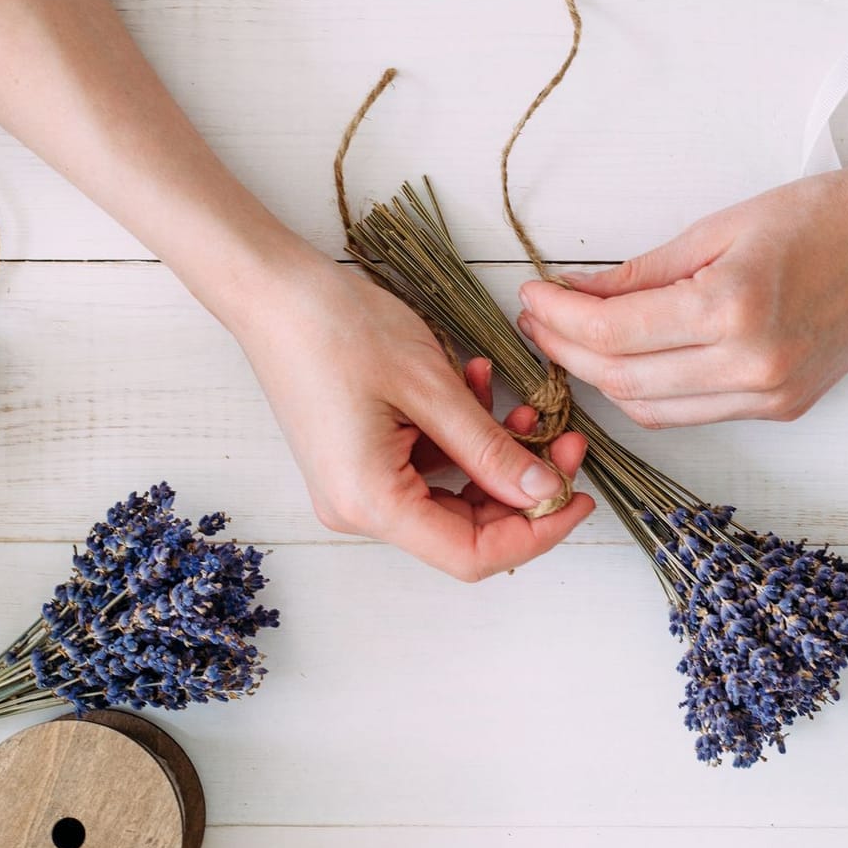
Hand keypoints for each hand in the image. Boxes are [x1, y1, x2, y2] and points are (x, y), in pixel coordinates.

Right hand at [232, 250, 593, 580]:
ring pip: (452, 495)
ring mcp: (356, 486)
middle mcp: (359, 508)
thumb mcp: (431, 387)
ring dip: (495, 455)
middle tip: (567, 442)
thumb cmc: (336, 329)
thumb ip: (490, 449)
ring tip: (523, 403)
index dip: (534, 534)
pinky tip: (476, 385)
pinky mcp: (360, 460)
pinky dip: (461, 436)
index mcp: (371, 502)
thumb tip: (543, 492)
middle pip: (464, 530)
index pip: (470, 555)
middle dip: (523, 488)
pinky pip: (427, 466)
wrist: (271, 291)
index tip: (576, 498)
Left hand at [515, 159, 847, 427]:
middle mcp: (751, 365)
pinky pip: (691, 414)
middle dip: (566, 353)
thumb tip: (573, 294)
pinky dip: (649, 392)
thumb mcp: (719, 227)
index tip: (531, 296)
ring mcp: (769, 395)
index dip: (557, 318)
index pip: (612, 333)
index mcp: (732, 308)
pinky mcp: (782, 408)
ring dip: (603, 380)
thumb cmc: (824, 216)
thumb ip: (641, 272)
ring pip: (651, 409)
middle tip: (539, 319)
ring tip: (572, 340)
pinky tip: (628, 360)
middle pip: (622, 381)